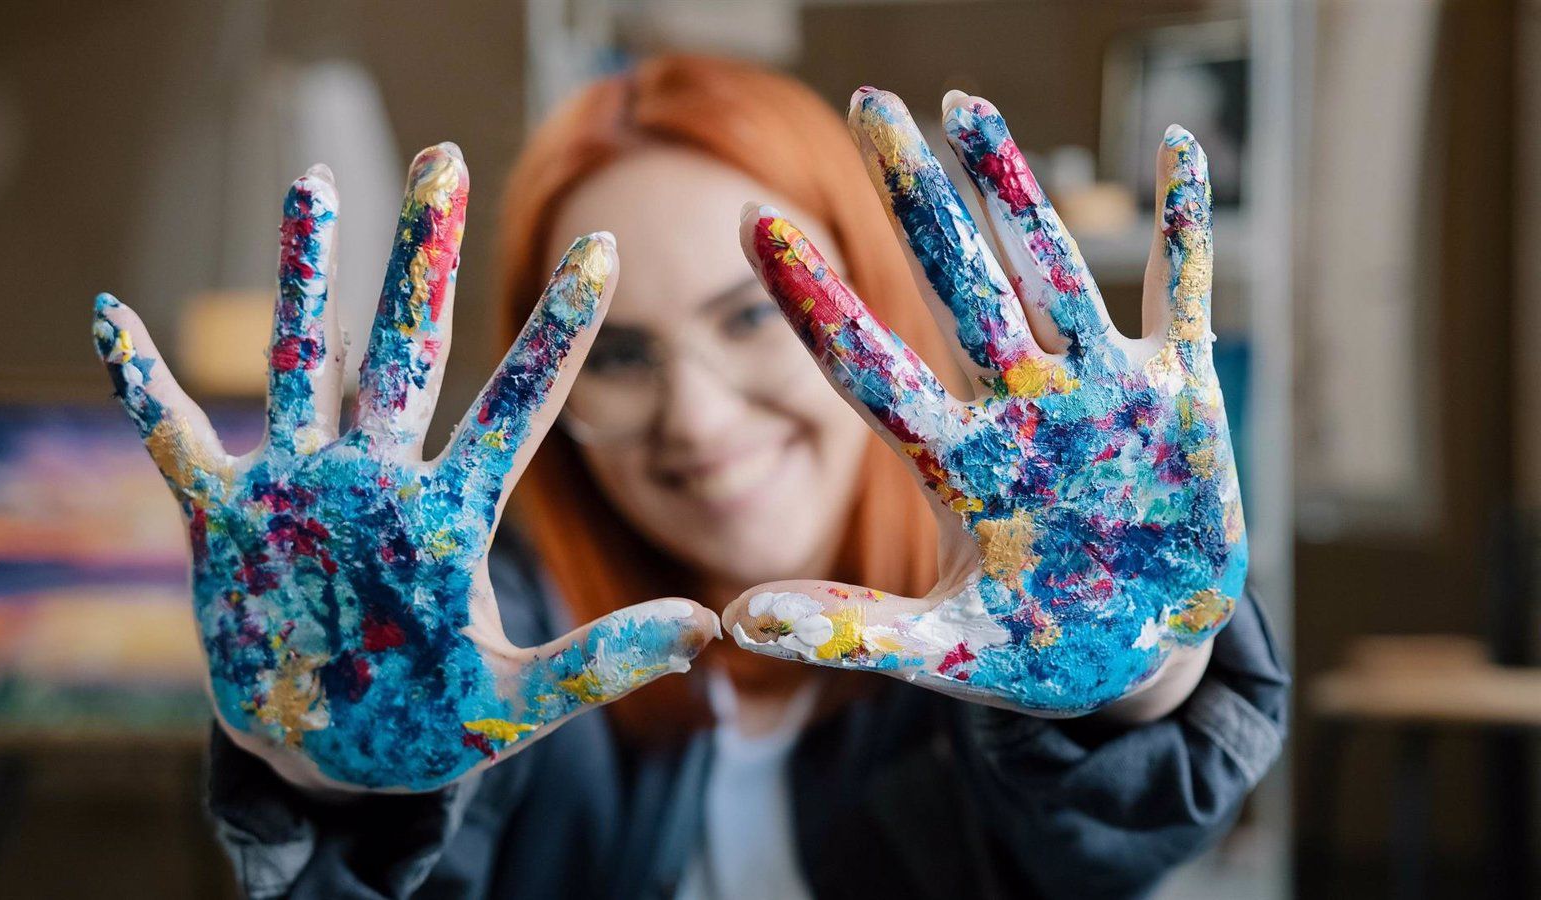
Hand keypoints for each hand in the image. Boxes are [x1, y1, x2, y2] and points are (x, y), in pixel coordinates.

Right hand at [93, 144, 715, 791]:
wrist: (328, 757)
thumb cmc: (425, 727)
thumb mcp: (513, 705)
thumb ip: (598, 664)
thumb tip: (706, 628)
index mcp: (452, 514)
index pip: (518, 406)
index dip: (559, 332)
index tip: (603, 248)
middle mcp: (380, 479)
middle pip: (407, 349)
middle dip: (422, 260)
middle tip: (440, 161)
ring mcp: (301, 489)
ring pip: (302, 363)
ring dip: (300, 278)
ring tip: (309, 186)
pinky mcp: (228, 517)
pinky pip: (174, 438)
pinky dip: (140, 385)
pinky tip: (111, 316)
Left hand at [724, 89, 1244, 714]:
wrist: (1143, 657)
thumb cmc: (1038, 652)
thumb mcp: (949, 650)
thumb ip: (855, 633)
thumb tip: (735, 620)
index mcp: (954, 463)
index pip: (868, 367)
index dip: (813, 301)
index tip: (751, 222)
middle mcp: (1017, 407)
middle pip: (955, 285)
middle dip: (917, 199)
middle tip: (869, 105)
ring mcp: (1097, 392)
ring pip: (1052, 270)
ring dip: (1016, 188)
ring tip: (968, 104)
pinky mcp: (1178, 395)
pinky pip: (1181, 293)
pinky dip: (1186, 227)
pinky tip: (1180, 146)